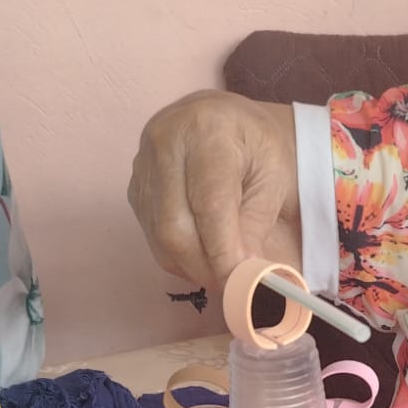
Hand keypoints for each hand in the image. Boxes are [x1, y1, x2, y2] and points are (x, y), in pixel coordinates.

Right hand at [128, 91, 297, 286]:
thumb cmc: (256, 148)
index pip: (209, 204)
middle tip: (235, 286)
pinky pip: (153, 236)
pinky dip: (180, 257)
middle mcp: (165, 143)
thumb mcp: (273, 179)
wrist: (224, 120)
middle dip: (206, 267)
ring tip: (223, 270)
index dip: (223, 253)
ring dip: (194, 267)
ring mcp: (142, 165)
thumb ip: (256, 226)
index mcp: (207, 131)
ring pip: (161, 238)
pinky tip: (203, 253)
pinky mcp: (134, 188)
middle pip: (175, 227)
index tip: (241, 286)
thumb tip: (245, 277)